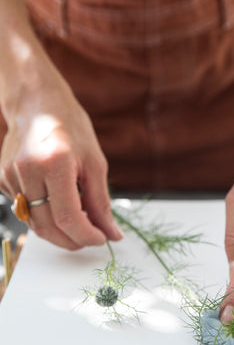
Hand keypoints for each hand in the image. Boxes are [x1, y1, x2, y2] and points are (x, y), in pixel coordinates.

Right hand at [0, 73, 121, 249]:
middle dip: (72, 240)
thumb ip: (101, 202)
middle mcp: (28, 170)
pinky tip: (55, 202)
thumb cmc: (71, 129)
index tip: (101, 239)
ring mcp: (10, 176)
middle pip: (47, 226)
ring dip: (58, 232)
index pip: (68, 217)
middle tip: (90, 238)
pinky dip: (43, 215)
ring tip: (78, 224)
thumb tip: (112, 234)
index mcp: (55, 163)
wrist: (37, 104)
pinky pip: (25, 210)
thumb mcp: (95, 163)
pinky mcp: (2, 179)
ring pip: (34, 223)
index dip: (86, 236)